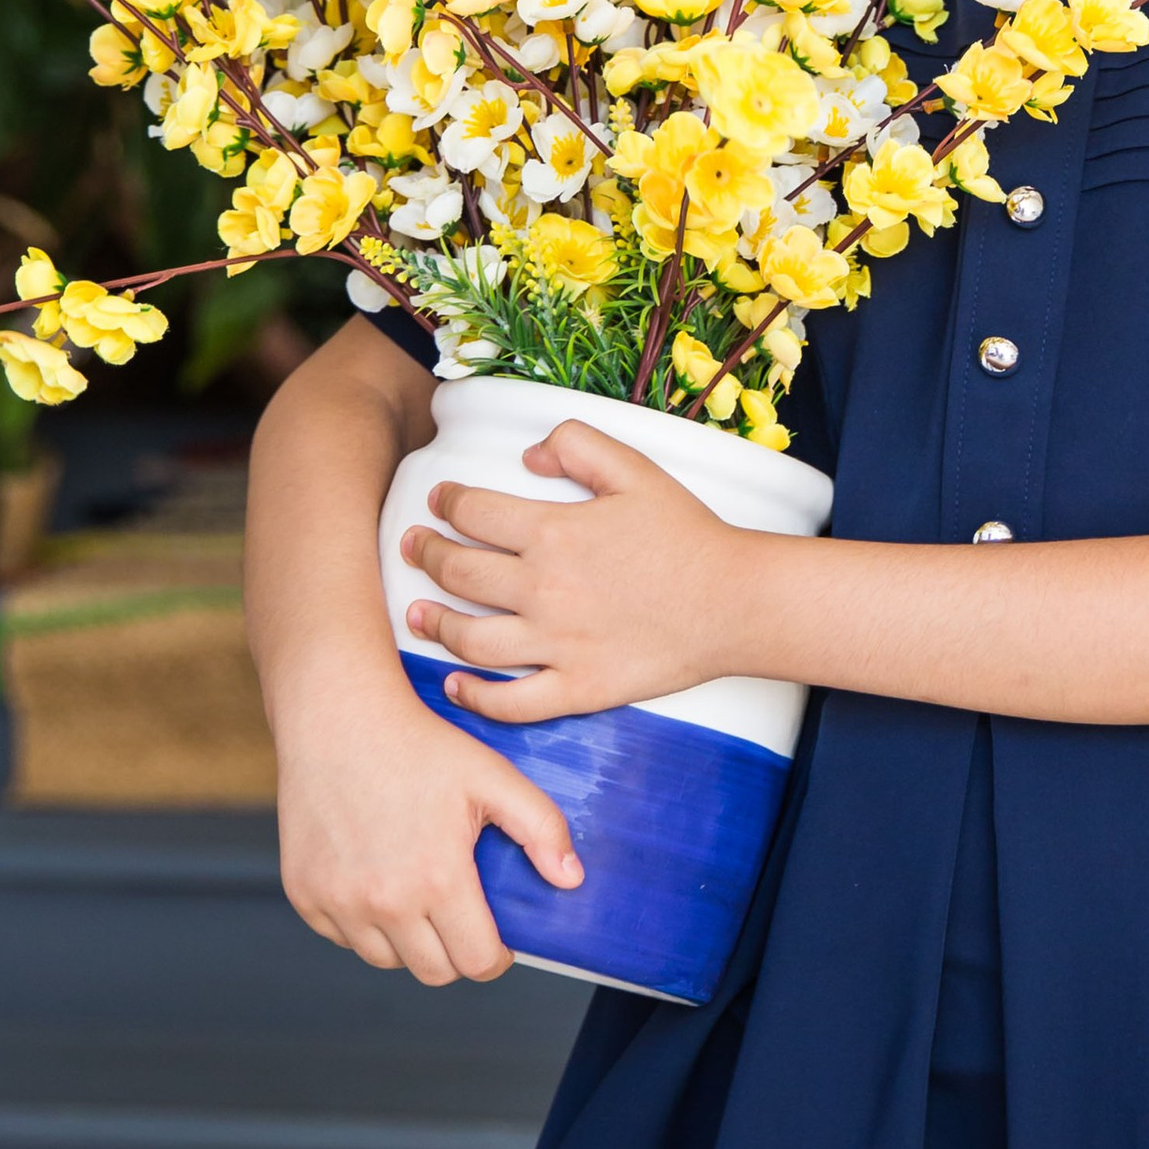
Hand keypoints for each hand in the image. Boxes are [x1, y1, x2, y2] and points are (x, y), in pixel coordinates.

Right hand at [275, 673, 578, 985]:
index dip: (495, 956)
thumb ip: (541, 828)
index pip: (476, 963)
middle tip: (461, 915)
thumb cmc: (420, 745)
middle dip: (456, 951)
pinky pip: (345, 938)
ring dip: (410, 942)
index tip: (497, 938)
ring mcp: (338, 902)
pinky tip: (378, 881)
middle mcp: (383, 902)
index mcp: (436, 879)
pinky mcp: (305, 895)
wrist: (339, 718)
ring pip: (387, 960)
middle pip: (434, 971)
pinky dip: (365, 924)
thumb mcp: (494, 777)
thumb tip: (570, 881)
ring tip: (420, 896)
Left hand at [399, 417, 747, 720]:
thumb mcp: (636, 469)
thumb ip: (577, 446)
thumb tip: (527, 456)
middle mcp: (543, 590)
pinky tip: (455, 686)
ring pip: (471, 640)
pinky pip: (512, 702)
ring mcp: (556, 645)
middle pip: (459, 574)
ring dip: (434, 625)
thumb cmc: (687, 534)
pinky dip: (475, 697)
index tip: (439, 501)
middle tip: (414, 547)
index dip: (447, 503)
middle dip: (427, 555)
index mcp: (553, 533)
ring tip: (416, 615)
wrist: (734, 602)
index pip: (473, 513)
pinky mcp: (578, 689)